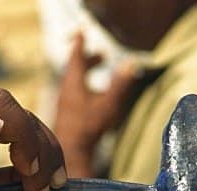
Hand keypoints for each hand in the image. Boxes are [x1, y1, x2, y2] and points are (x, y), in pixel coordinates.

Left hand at [54, 32, 138, 175]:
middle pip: (75, 68)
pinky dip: (84, 90)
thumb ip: (120, 84)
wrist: (71, 151)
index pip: (76, 56)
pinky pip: (74, 96)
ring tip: (98, 75)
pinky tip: (92, 100)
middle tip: (101, 56)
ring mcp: (65, 103)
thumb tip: (131, 64)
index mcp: (74, 81)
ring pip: (74, 83)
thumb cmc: (89, 126)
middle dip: (88, 60)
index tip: (82, 33)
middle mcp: (66, 89)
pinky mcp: (66, 115)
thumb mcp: (108, 103)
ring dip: (86, 75)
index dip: (80, 44)